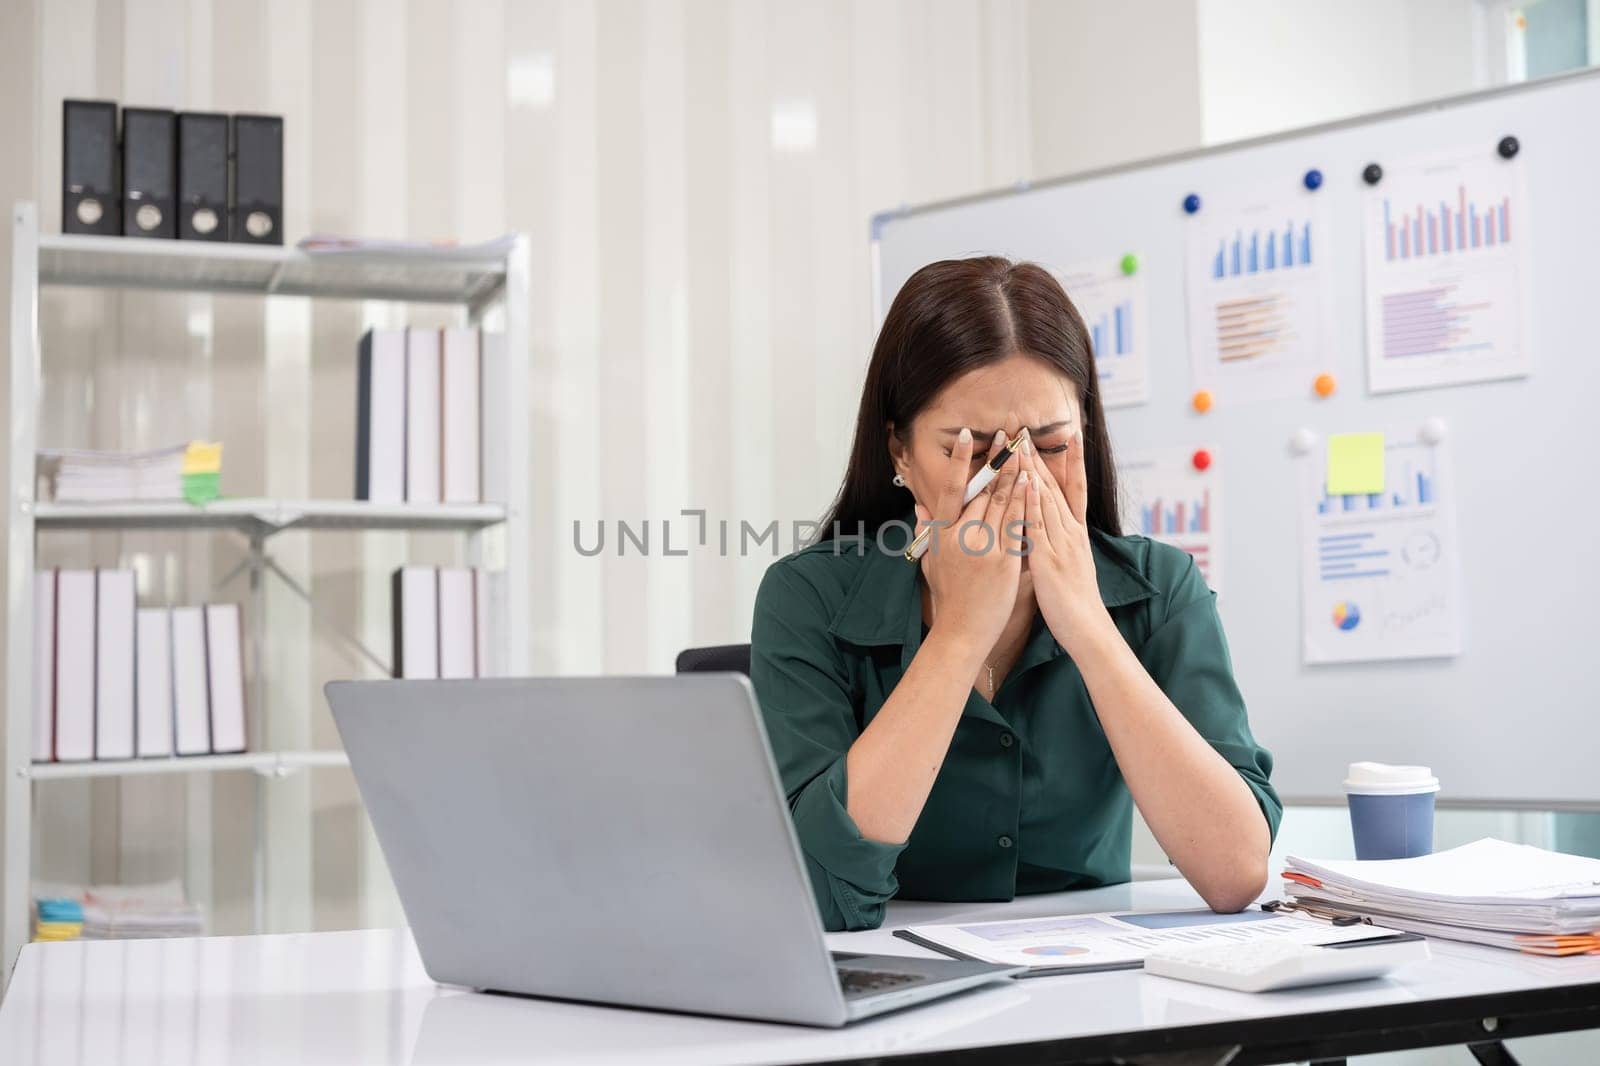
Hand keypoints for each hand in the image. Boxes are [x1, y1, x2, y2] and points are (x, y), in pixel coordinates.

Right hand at [913, 429, 1028, 654]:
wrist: (962, 631)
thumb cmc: (947, 597)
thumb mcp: (930, 561)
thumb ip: (926, 531)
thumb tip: (919, 506)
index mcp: (941, 534)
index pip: (950, 488)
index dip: (958, 460)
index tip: (967, 435)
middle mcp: (960, 536)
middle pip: (981, 490)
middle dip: (996, 460)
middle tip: (1008, 433)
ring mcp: (982, 547)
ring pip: (1002, 501)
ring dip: (1014, 472)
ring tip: (1023, 448)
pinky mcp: (1003, 560)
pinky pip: (1017, 524)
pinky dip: (1025, 501)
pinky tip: (1033, 482)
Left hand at [1018, 429, 1113, 656]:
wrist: (1087, 628)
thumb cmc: (1073, 603)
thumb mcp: (1066, 567)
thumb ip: (1055, 547)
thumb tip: (1041, 535)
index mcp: (1076, 534)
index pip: (1074, 489)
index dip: (1071, 462)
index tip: (1069, 436)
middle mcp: (1071, 532)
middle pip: (1056, 487)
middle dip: (1041, 458)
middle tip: (1028, 431)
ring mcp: (1062, 543)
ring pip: (1046, 500)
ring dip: (1033, 471)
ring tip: (1021, 445)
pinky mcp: (1050, 558)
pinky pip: (1040, 525)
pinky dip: (1033, 502)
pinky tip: (1026, 483)